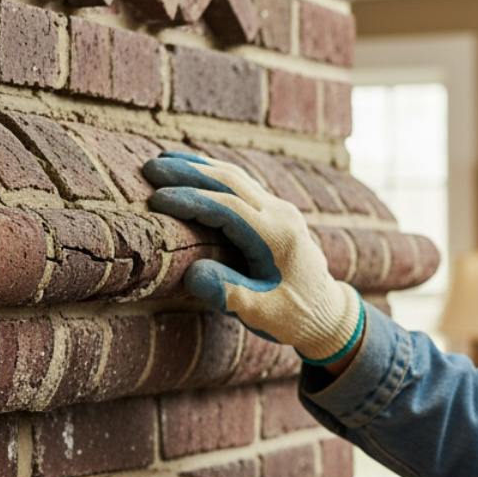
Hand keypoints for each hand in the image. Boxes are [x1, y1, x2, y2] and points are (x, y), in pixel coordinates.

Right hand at [142, 151, 364, 365]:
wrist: (327, 313)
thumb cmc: (292, 317)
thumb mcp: (261, 314)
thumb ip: (229, 294)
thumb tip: (192, 273)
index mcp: (277, 237)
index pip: (227, 207)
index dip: (190, 201)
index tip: (156, 199)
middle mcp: (281, 214)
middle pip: (231, 180)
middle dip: (188, 171)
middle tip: (150, 167)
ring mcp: (280, 209)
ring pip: (236, 176)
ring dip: (199, 166)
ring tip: (163, 159)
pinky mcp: (276, 212)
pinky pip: (242, 184)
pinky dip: (213, 175)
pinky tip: (192, 172)